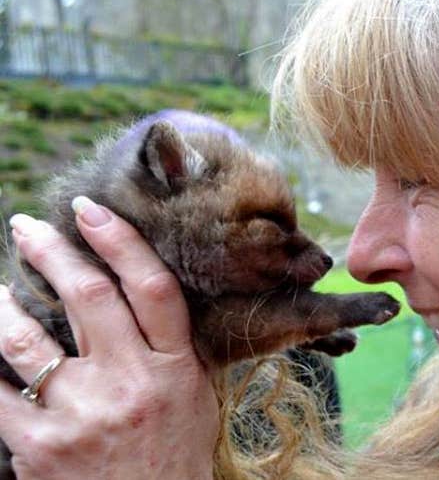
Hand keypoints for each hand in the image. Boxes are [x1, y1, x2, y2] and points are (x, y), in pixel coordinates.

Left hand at [0, 198, 216, 478]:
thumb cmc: (174, 454)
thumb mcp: (194, 395)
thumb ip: (171, 346)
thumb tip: (141, 291)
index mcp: (174, 367)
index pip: (152, 287)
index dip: (120, 241)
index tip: (91, 211)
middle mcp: (130, 382)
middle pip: (88, 296)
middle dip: (51, 251)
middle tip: (27, 227)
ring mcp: (81, 413)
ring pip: (25, 338)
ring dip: (2, 304)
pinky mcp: (39, 444)